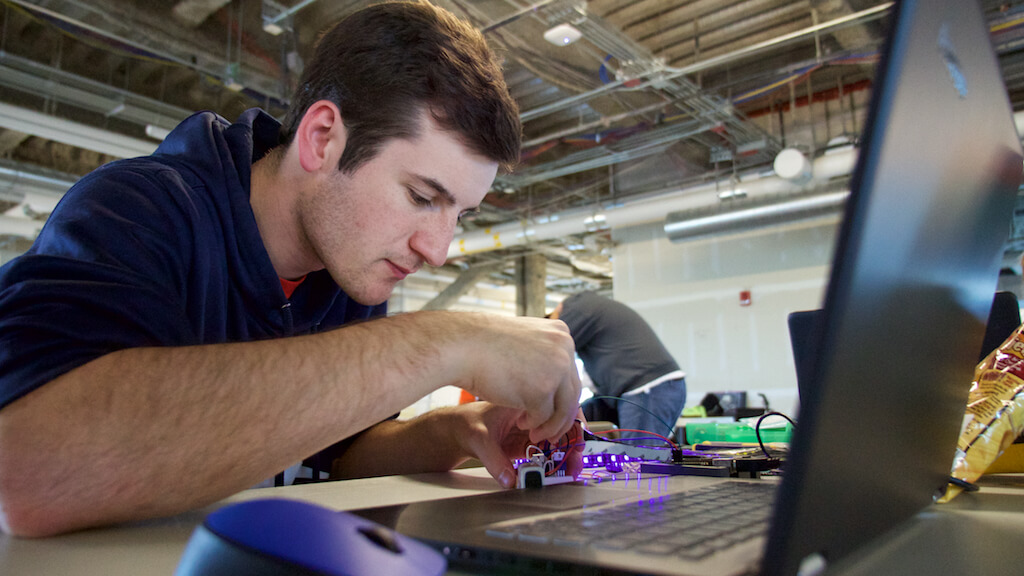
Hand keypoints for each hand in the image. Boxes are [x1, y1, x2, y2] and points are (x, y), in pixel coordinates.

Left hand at [450, 403, 584, 488]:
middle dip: (574, 443)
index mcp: (525, 401)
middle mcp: (533, 412)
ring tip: (570, 472)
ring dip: (567, 453)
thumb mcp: (479, 440)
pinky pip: (548, 449)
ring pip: (559, 437)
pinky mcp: (528, 441)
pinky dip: (555, 460)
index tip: (573, 444)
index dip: (570, 424)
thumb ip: (495, 460)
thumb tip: (510, 480)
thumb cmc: (467, 424)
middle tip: (575, 464)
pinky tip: (558, 472)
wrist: (457, 430)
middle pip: (564, 422)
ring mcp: (532, 426)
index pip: (557, 406)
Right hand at [452, 314, 580, 443]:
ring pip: (562, 409)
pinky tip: (519, 422)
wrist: (461, 346)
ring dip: (549, 425)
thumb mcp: (524, 340)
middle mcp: (564, 350)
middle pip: (571, 392)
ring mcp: (555, 371)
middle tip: (550, 431)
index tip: (556, 411)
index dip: (563, 396)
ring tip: (534, 432)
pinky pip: (543, 417)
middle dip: (561, 417)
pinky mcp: (541, 391)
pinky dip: (532, 424)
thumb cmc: (484, 344)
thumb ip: (543, 355)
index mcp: (561, 334)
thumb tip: (557, 380)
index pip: (570, 373)